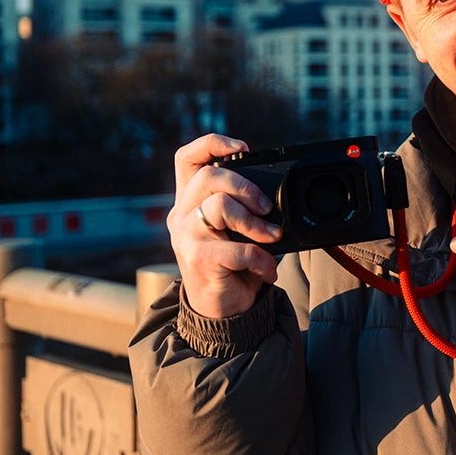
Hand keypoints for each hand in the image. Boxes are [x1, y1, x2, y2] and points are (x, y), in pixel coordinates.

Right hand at [169, 134, 283, 318]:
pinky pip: (237, 249)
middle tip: (267, 207)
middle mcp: (182, 216)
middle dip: (245, 186)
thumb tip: (273, 195)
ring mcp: (186, 237)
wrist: (221, 311)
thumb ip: (243, 207)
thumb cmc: (233, 266)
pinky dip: (261, 258)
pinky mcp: (198, 260)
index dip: (212, 143)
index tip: (243, 148)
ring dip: (256, 223)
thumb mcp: (236, 230)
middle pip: (208, 177)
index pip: (187, 158)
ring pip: (220, 206)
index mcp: (189, 202)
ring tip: (273, 238)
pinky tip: (267, 269)